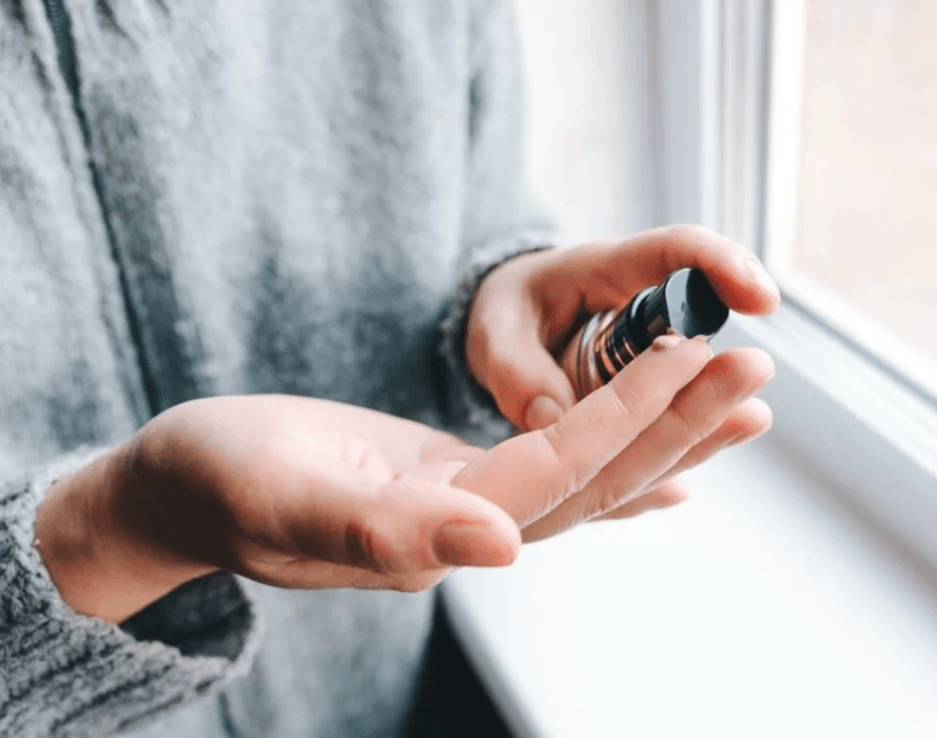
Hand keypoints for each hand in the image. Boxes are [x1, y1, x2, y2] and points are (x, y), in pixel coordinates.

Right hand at [36, 339, 730, 621]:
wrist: (183, 495)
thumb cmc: (216, 483)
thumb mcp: (281, 494)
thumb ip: (384, 528)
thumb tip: (502, 546)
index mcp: (438, 529)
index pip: (561, 470)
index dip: (632, 414)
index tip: (696, 353)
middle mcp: (472, 531)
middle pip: (600, 479)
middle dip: (679, 421)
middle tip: (753, 360)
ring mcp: (470, 513)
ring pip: (592, 476)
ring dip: (668, 433)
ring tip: (737, 388)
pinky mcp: (461, 489)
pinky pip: (561, 479)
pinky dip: (621, 462)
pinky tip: (675, 466)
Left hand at [465, 225, 780, 533]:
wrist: (507, 329)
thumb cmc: (504, 315)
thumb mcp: (493, 331)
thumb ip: (513, 368)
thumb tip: (549, 415)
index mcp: (605, 269)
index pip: (676, 252)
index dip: (722, 267)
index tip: (761, 300)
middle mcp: (640, 310)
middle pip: (695, 325)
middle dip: (724, 350)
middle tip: (754, 375)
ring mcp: (648, 356)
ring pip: (688, 380)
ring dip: (711, 404)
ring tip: (745, 423)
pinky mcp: (642, 397)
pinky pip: (662, 418)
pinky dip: (671, 443)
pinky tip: (675, 485)